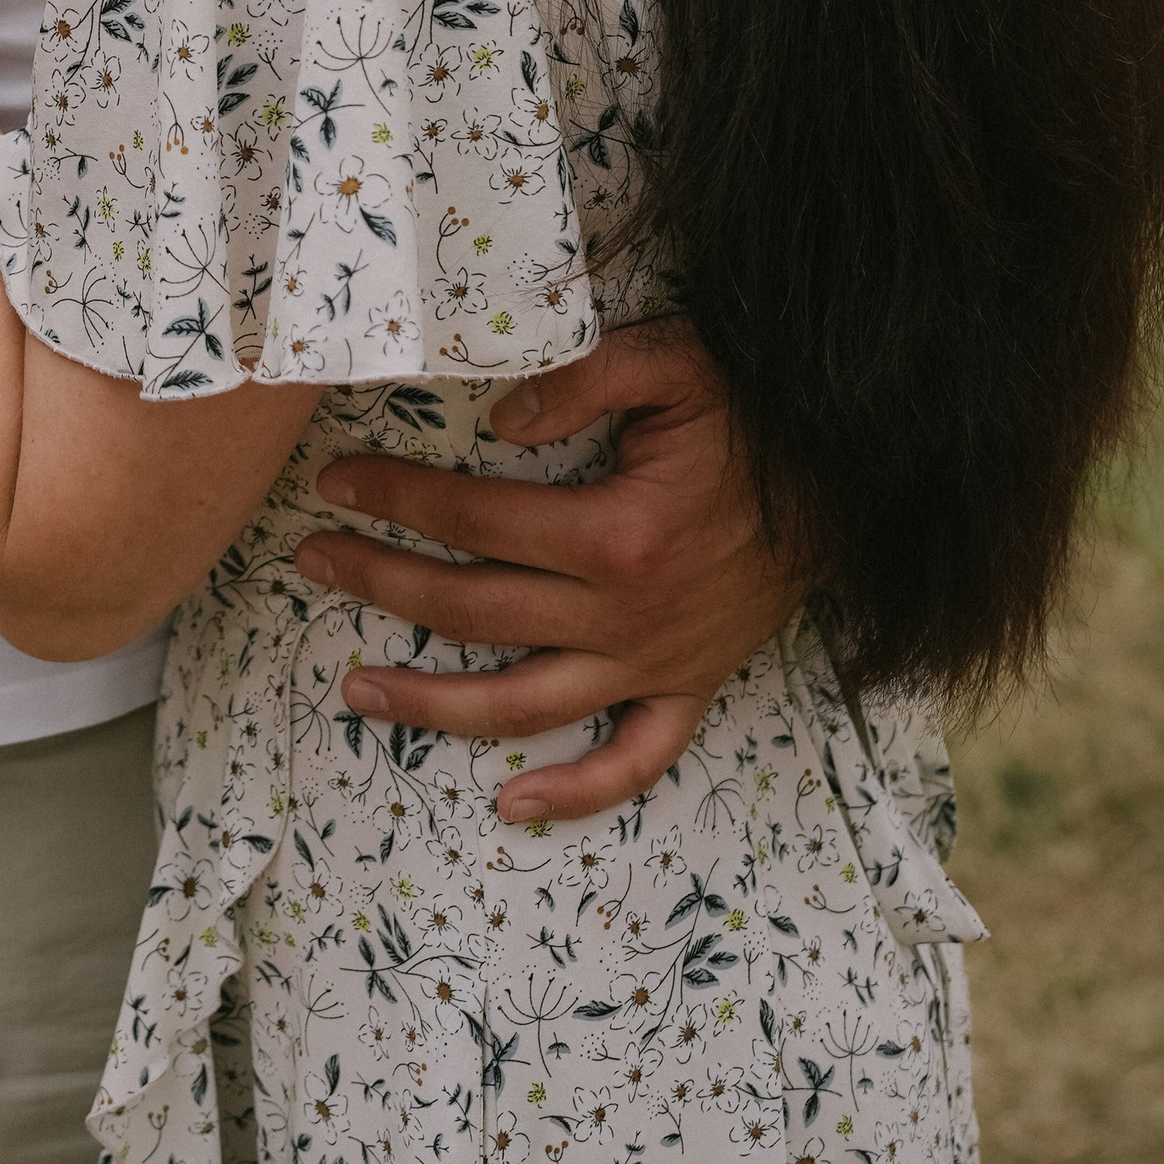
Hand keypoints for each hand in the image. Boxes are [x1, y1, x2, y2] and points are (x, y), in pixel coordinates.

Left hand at [291, 320, 804, 822]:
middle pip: (474, 611)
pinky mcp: (690, 687)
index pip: (473, 519)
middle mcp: (629, 615)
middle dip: (380, 584)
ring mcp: (658, 661)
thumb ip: (584, 377)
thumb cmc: (754, 410)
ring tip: (355, 690)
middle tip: (312, 559)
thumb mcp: (676, 361)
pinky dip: (575, 793)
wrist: (852, 476)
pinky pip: (634, 762)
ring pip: (526, 702)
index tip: (334, 481)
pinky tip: (510, 803)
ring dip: (432, 704)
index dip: (394, 498)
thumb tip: (496, 418)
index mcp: (617, 534)